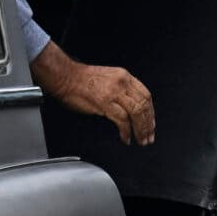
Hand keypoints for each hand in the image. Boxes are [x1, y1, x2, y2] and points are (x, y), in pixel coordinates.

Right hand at [33, 47, 156, 145]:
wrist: (65, 77)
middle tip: (149, 136)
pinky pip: (122, 120)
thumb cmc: (81, 80)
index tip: (151, 123)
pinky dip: (126, 131)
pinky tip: (125, 137)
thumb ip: (121, 91)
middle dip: (149, 124)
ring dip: (141, 129)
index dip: (151, 112)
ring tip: (140, 139)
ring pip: (137, 113)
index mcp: (124, 76)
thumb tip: (130, 108)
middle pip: (144, 105)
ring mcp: (114, 92)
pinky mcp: (105, 102)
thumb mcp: (108, 79)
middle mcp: (122, 82)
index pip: (146, 95)